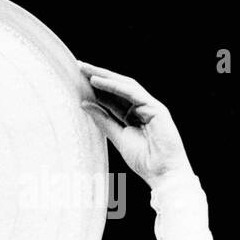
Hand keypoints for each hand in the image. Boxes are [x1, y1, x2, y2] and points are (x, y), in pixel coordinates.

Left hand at [78, 61, 191, 181]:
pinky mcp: (156, 108)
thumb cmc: (144, 159)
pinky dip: (114, 86)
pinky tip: (98, 81)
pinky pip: (132, 93)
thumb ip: (103, 120)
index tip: (77, 80)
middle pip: (118, 88)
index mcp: (133, 115)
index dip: (95, 88)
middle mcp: (141, 108)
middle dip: (99, 76)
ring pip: (125, 86)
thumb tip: (84, 104)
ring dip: (104, 76)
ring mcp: (150, 106)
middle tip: (78, 66)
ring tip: (85, 70)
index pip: (112, 97)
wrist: (163, 173)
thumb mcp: (117, 137)